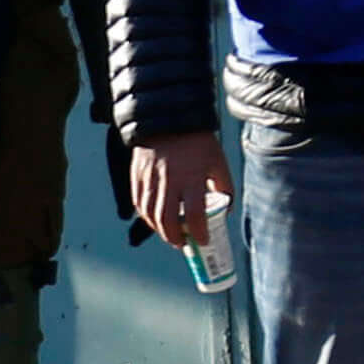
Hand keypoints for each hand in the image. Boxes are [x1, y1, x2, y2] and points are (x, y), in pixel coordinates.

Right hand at [127, 131, 232, 249]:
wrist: (169, 119)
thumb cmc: (197, 141)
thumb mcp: (218, 162)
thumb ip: (224, 186)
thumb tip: (225, 209)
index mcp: (191, 178)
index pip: (193, 215)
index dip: (198, 232)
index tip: (203, 240)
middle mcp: (169, 182)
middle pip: (168, 221)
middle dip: (176, 238)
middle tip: (184, 243)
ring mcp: (150, 181)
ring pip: (150, 216)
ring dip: (160, 231)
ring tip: (170, 235)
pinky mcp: (138, 178)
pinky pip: (139, 204)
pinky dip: (146, 217)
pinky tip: (154, 220)